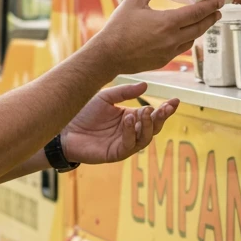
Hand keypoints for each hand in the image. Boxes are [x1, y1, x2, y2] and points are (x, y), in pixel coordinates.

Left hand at [61, 82, 177, 164]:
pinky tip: (128, 120)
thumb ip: (125, 92)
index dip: (165, 109)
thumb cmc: (84, 112)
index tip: (175, 100)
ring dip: (148, 125)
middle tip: (165, 108)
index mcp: (131, 118)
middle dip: (161, 118)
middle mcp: (130, 132)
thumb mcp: (106, 97)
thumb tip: (145, 86)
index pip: (152, 115)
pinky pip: (129, 145)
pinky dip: (131, 132)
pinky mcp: (115, 153)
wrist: (65, 127)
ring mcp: (124, 144)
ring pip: (145, 138)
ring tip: (145, 111)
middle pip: (153, 128)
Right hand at [94, 0, 222, 74]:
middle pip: (200, 27)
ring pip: (192, 40)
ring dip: (200, 30)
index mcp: (168, 22)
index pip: (197, 12)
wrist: (108, 55)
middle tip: (218, 11)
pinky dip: (187, 40)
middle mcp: (172, 39)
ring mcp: (169, 52)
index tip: (220, 1)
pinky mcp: (163, 61)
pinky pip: (181, 49)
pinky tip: (184, 35)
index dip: (211, 6)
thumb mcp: (134, 0)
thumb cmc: (119, 27)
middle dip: (211, 18)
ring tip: (203, 21)